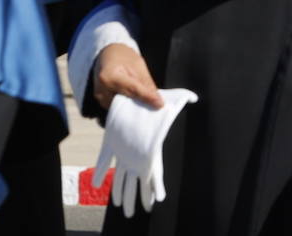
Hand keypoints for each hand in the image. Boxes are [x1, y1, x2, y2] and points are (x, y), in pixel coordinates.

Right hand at [94, 43, 163, 109]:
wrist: (106, 55)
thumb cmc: (122, 56)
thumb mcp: (137, 64)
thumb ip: (146, 82)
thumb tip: (157, 100)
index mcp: (109, 76)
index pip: (132, 89)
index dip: (147, 97)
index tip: (160, 104)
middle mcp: (101, 90)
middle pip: (127, 101)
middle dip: (142, 103)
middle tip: (156, 104)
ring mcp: (100, 98)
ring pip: (122, 107)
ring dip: (134, 105)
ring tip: (145, 99)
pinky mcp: (102, 102)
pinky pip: (118, 107)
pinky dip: (127, 104)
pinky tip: (134, 99)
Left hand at [94, 89, 196, 216]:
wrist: (120, 79)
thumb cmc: (144, 88)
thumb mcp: (164, 95)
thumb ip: (178, 96)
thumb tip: (192, 98)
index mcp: (151, 143)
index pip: (155, 169)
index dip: (156, 185)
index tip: (158, 200)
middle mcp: (138, 147)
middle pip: (137, 177)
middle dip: (137, 195)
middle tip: (137, 212)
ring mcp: (124, 146)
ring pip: (122, 173)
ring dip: (120, 189)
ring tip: (120, 206)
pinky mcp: (111, 140)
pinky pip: (106, 158)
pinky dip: (103, 171)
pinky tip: (98, 184)